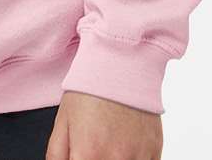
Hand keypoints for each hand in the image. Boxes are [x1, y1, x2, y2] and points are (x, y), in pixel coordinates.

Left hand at [46, 90, 163, 158]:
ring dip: (116, 159)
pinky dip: (134, 159)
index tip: (81, 155)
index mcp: (87, 155)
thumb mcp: (62, 121)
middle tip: (95, 146)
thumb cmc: (90, 89)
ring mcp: (137, 156)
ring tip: (110, 143)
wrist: (120, 61)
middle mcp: (114, 159)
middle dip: (96, 159)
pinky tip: (126, 144)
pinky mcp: (155, 150)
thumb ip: (56, 155)